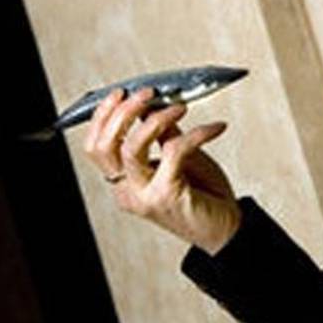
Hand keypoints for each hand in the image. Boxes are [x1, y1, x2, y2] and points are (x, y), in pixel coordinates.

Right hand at [82, 87, 241, 254]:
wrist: (226, 230)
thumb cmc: (204, 195)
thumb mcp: (180, 159)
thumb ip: (163, 136)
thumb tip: (152, 106)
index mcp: (125, 182)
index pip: (96, 148)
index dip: (103, 117)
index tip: (120, 93)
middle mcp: (127, 191)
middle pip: (105, 146)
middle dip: (122, 113)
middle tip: (148, 93)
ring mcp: (143, 196)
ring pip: (131, 148)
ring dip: (156, 119)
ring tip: (181, 107)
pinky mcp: (165, 196)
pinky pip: (173, 151)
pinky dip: (197, 133)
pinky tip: (216, 128)